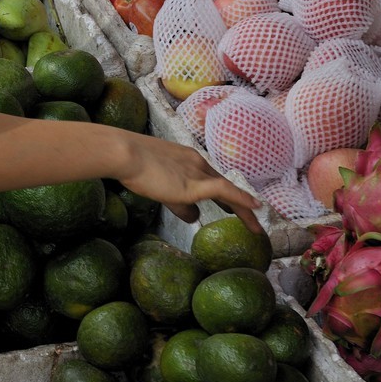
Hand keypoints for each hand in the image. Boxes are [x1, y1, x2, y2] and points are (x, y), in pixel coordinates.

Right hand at [117, 134, 262, 233]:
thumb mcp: (158, 186)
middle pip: (224, 186)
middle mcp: (197, 163)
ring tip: (256, 228)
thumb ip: (178, 202)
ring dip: (244, 210)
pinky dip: (242, 200)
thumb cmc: (132, 165)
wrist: (124, 153)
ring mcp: (197, 172)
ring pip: (228, 191)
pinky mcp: (194, 183)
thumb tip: (195, 216)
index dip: (225, 194)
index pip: (211, 178)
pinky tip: (255, 209)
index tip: (232, 207)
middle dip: (240, 205)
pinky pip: (226, 191)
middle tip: (253, 220)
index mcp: (188, 159)